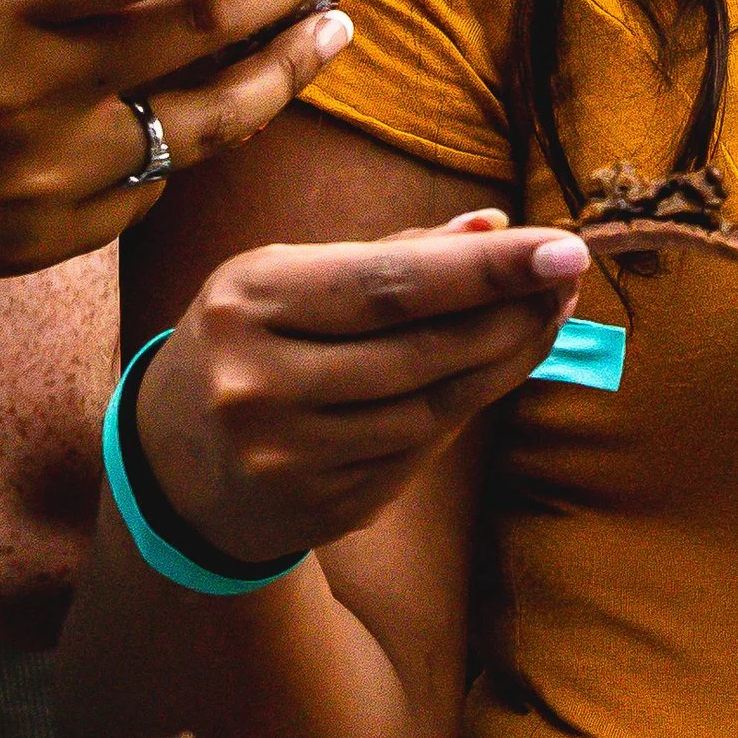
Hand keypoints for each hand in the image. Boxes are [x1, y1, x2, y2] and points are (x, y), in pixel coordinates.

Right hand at [135, 211, 590, 565]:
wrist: (171, 464)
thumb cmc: (250, 338)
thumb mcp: (291, 274)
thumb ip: (393, 252)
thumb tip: (494, 226)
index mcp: (251, 303)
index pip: (391, 285)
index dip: (485, 269)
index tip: (562, 248)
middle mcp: (260, 386)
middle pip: (422, 352)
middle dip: (511, 312)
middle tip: (566, 278)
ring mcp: (288, 461)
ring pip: (431, 410)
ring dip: (504, 361)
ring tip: (545, 317)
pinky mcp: (320, 511)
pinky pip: (417, 454)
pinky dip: (464, 408)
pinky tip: (492, 370)